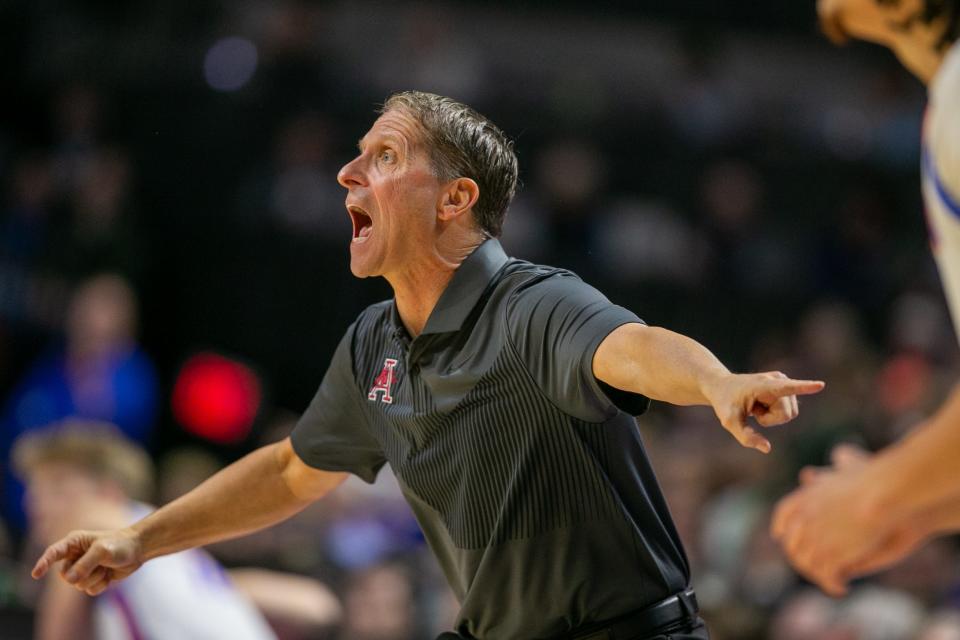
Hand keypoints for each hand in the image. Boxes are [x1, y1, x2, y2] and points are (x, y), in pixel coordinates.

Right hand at [32, 528, 143, 595]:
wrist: (138, 549)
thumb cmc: (120, 544)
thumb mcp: (103, 551)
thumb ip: (85, 564)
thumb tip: (69, 579)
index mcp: (74, 542)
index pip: (53, 553)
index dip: (43, 563)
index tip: (35, 574)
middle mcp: (75, 556)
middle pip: (65, 575)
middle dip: (81, 574)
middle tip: (99, 564)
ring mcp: (83, 568)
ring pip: (77, 585)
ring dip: (94, 578)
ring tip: (106, 567)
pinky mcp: (92, 578)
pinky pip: (89, 590)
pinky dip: (101, 585)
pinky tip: (109, 575)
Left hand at [702, 371, 824, 452]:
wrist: (722, 387)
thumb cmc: (724, 403)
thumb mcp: (729, 422)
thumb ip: (746, 436)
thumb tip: (767, 448)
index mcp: (764, 385)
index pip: (787, 387)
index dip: (804, 387)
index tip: (820, 385)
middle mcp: (779, 380)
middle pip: (787, 414)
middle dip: (771, 420)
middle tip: (752, 410)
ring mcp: (784, 383)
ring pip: (789, 414)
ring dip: (772, 417)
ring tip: (756, 406)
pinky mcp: (786, 388)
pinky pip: (788, 412)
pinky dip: (774, 415)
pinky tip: (761, 405)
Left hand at [771, 444, 917, 595]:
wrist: (880, 495)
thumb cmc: (872, 478)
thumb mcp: (850, 465)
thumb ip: (844, 460)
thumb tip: (839, 458)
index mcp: (804, 498)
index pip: (783, 515)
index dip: (782, 527)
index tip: (779, 535)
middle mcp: (803, 520)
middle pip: (792, 544)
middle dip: (799, 556)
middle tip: (810, 565)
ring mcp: (815, 539)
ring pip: (807, 563)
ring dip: (816, 574)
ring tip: (828, 580)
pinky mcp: (830, 556)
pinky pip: (826, 576)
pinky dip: (832, 584)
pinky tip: (839, 587)